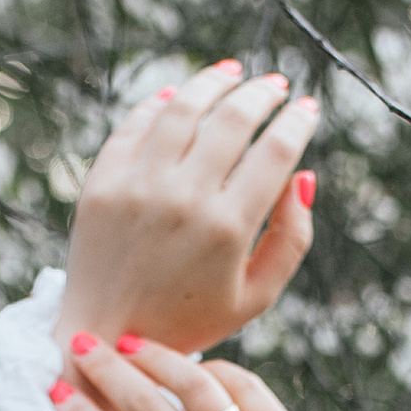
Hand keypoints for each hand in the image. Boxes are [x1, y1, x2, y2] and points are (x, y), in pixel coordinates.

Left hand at [58, 61, 318, 354]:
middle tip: (277, 85)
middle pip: (233, 119)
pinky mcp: (101, 183)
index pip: (275, 151)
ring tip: (233, 75)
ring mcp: (137, 187)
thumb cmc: (190, 318)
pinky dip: (161, 103)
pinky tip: (181, 95)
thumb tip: (304, 175)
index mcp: (227, 230)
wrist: (105, 335)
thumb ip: (292, 238)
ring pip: (183, 108)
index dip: (298, 121)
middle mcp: (182, 201)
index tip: (308, 107)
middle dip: (263, 94)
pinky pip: (136, 125)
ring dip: (214, 83)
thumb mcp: (256, 297)